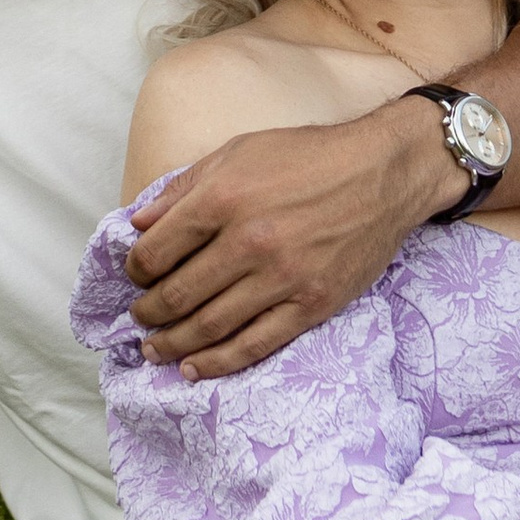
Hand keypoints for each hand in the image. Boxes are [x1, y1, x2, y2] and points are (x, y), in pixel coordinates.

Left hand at [124, 98, 447, 377]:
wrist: (383, 172)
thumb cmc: (308, 157)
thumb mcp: (238, 152)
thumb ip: (184, 189)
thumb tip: (139, 224)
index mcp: (223, 198)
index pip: (157, 250)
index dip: (136, 269)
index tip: (136, 275)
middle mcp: (249, 242)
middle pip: (178, 294)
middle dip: (148, 312)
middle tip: (139, 318)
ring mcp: (282, 278)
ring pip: (210, 326)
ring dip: (173, 343)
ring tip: (154, 350)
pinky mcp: (312, 305)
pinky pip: (255, 344)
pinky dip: (219, 362)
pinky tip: (194, 367)